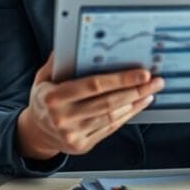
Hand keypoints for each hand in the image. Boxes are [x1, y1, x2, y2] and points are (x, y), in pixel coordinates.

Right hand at [16, 54, 164, 159]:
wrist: (35, 133)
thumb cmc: (43, 100)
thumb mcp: (43, 78)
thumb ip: (57, 62)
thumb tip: (70, 44)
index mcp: (53, 98)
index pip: (93, 86)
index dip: (120, 79)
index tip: (141, 73)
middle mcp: (63, 118)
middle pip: (108, 102)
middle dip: (135, 90)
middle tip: (154, 81)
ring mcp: (73, 135)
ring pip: (112, 117)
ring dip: (135, 104)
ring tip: (149, 91)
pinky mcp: (82, 146)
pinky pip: (110, 129)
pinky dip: (127, 116)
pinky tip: (137, 105)